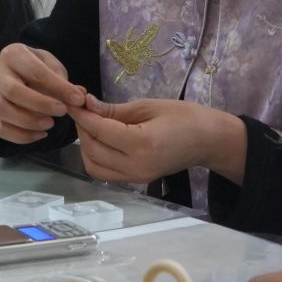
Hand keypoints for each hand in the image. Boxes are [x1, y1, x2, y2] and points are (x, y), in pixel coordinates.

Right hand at [0, 43, 88, 143]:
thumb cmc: (38, 68)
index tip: (78, 99)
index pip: (35, 72)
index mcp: (13, 55)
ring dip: (28, 121)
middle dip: (40, 104)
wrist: (19, 74)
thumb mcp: (52, 66)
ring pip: (2, 110)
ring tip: (50, 124)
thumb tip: (79, 98)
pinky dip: (21, 136)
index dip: (58, 87)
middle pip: (13, 91)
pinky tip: (41, 134)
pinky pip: (1, 129)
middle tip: (62, 111)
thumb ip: (64, 81)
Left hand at [67, 97, 236, 185]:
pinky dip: (96, 156)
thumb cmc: (184, 116)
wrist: (209, 141)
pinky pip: (105, 172)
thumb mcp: (148, 106)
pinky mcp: (136, 181)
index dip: (82, 115)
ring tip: (90, 124)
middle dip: (82, 129)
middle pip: (92, 150)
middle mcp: (136, 167)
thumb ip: (114, 110)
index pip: (100, 131)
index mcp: (141, 144)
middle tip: (82, 109)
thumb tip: (86, 104)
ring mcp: (135, 178)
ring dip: (85, 145)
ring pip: (94, 166)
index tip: (72, 100)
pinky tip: (100, 138)